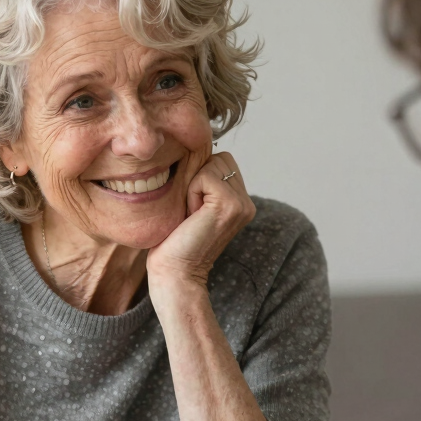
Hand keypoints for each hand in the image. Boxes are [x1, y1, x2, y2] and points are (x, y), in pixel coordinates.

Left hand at [146, 152, 255, 297]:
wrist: (175, 273)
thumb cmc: (174, 242)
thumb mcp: (191, 203)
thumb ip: (202, 180)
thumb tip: (194, 147)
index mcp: (240, 201)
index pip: (221, 161)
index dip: (199, 177)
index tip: (192, 209)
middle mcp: (247, 201)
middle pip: (220, 158)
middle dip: (198, 178)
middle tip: (191, 211)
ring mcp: (242, 203)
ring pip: (213, 164)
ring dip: (194, 186)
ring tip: (191, 214)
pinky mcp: (231, 205)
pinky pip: (206, 177)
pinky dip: (192, 193)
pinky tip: (191, 216)